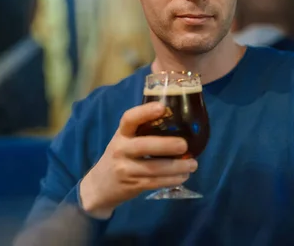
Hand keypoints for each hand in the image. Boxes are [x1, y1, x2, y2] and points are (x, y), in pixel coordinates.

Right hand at [79, 102, 197, 217]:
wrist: (100, 185)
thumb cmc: (120, 157)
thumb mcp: (125, 141)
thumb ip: (143, 132)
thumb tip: (178, 122)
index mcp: (121, 134)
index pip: (129, 119)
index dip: (144, 112)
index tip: (162, 107)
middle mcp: (121, 149)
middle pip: (143, 146)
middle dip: (166, 145)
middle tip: (184, 145)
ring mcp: (125, 169)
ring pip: (153, 168)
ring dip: (176, 167)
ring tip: (193, 164)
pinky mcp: (132, 185)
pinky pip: (155, 182)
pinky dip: (172, 180)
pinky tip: (183, 176)